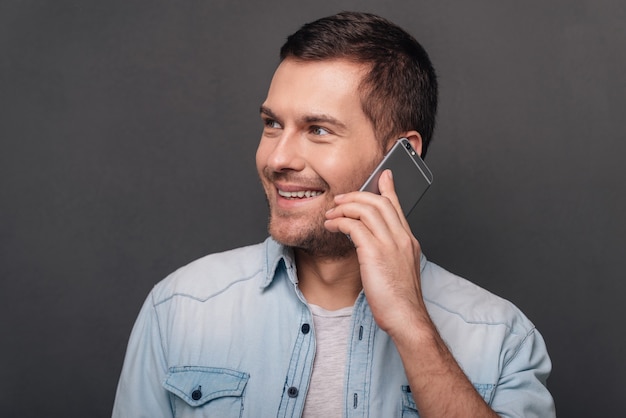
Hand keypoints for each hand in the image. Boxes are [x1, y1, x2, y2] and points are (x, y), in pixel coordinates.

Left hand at [324, 169, 429, 335]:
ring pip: (366, 209)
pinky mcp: (375, 252)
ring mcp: (390, 244)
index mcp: (409, 241)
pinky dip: (340, 221)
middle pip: (380, 202)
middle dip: (357, 195)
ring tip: (331, 213)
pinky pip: (354, 225)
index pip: (397, 207)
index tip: (383, 176)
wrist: (407, 318)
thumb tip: (372, 245)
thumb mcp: (399, 271)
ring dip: (345, 207)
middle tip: (340, 198)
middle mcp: (402, 238)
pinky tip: (332, 226)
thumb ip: (390, 253)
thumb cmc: (401, 301)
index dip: (388, 189)